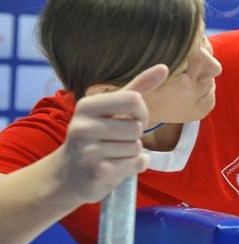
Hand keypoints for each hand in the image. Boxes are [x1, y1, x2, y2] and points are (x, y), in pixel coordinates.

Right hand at [59, 64, 168, 202]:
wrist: (69, 175)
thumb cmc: (97, 136)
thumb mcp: (113, 109)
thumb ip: (138, 88)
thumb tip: (164, 67)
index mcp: (87, 105)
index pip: (134, 100)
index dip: (142, 112)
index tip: (133, 119)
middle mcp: (82, 126)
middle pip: (137, 127)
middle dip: (135, 136)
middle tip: (115, 141)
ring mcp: (88, 151)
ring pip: (137, 147)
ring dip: (132, 153)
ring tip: (112, 155)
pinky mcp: (97, 173)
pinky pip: (136, 164)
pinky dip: (135, 166)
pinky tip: (116, 167)